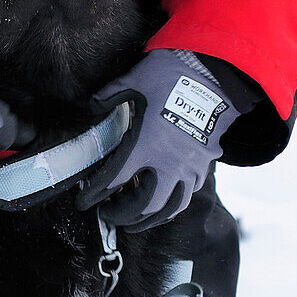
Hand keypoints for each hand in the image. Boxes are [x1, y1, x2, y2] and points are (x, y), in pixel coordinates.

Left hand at [75, 50, 239, 230]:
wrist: (213, 75)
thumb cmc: (171, 75)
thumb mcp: (133, 80)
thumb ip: (109, 95)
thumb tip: (92, 104)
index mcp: (145, 144)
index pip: (114, 179)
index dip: (95, 193)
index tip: (83, 202)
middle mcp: (168, 163)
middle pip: (142, 205)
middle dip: (121, 214)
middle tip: (107, 213)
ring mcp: (189, 167)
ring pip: (168, 208)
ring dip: (148, 219)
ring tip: (133, 220)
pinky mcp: (204, 165)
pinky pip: (187, 195)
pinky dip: (172, 205)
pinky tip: (163, 201)